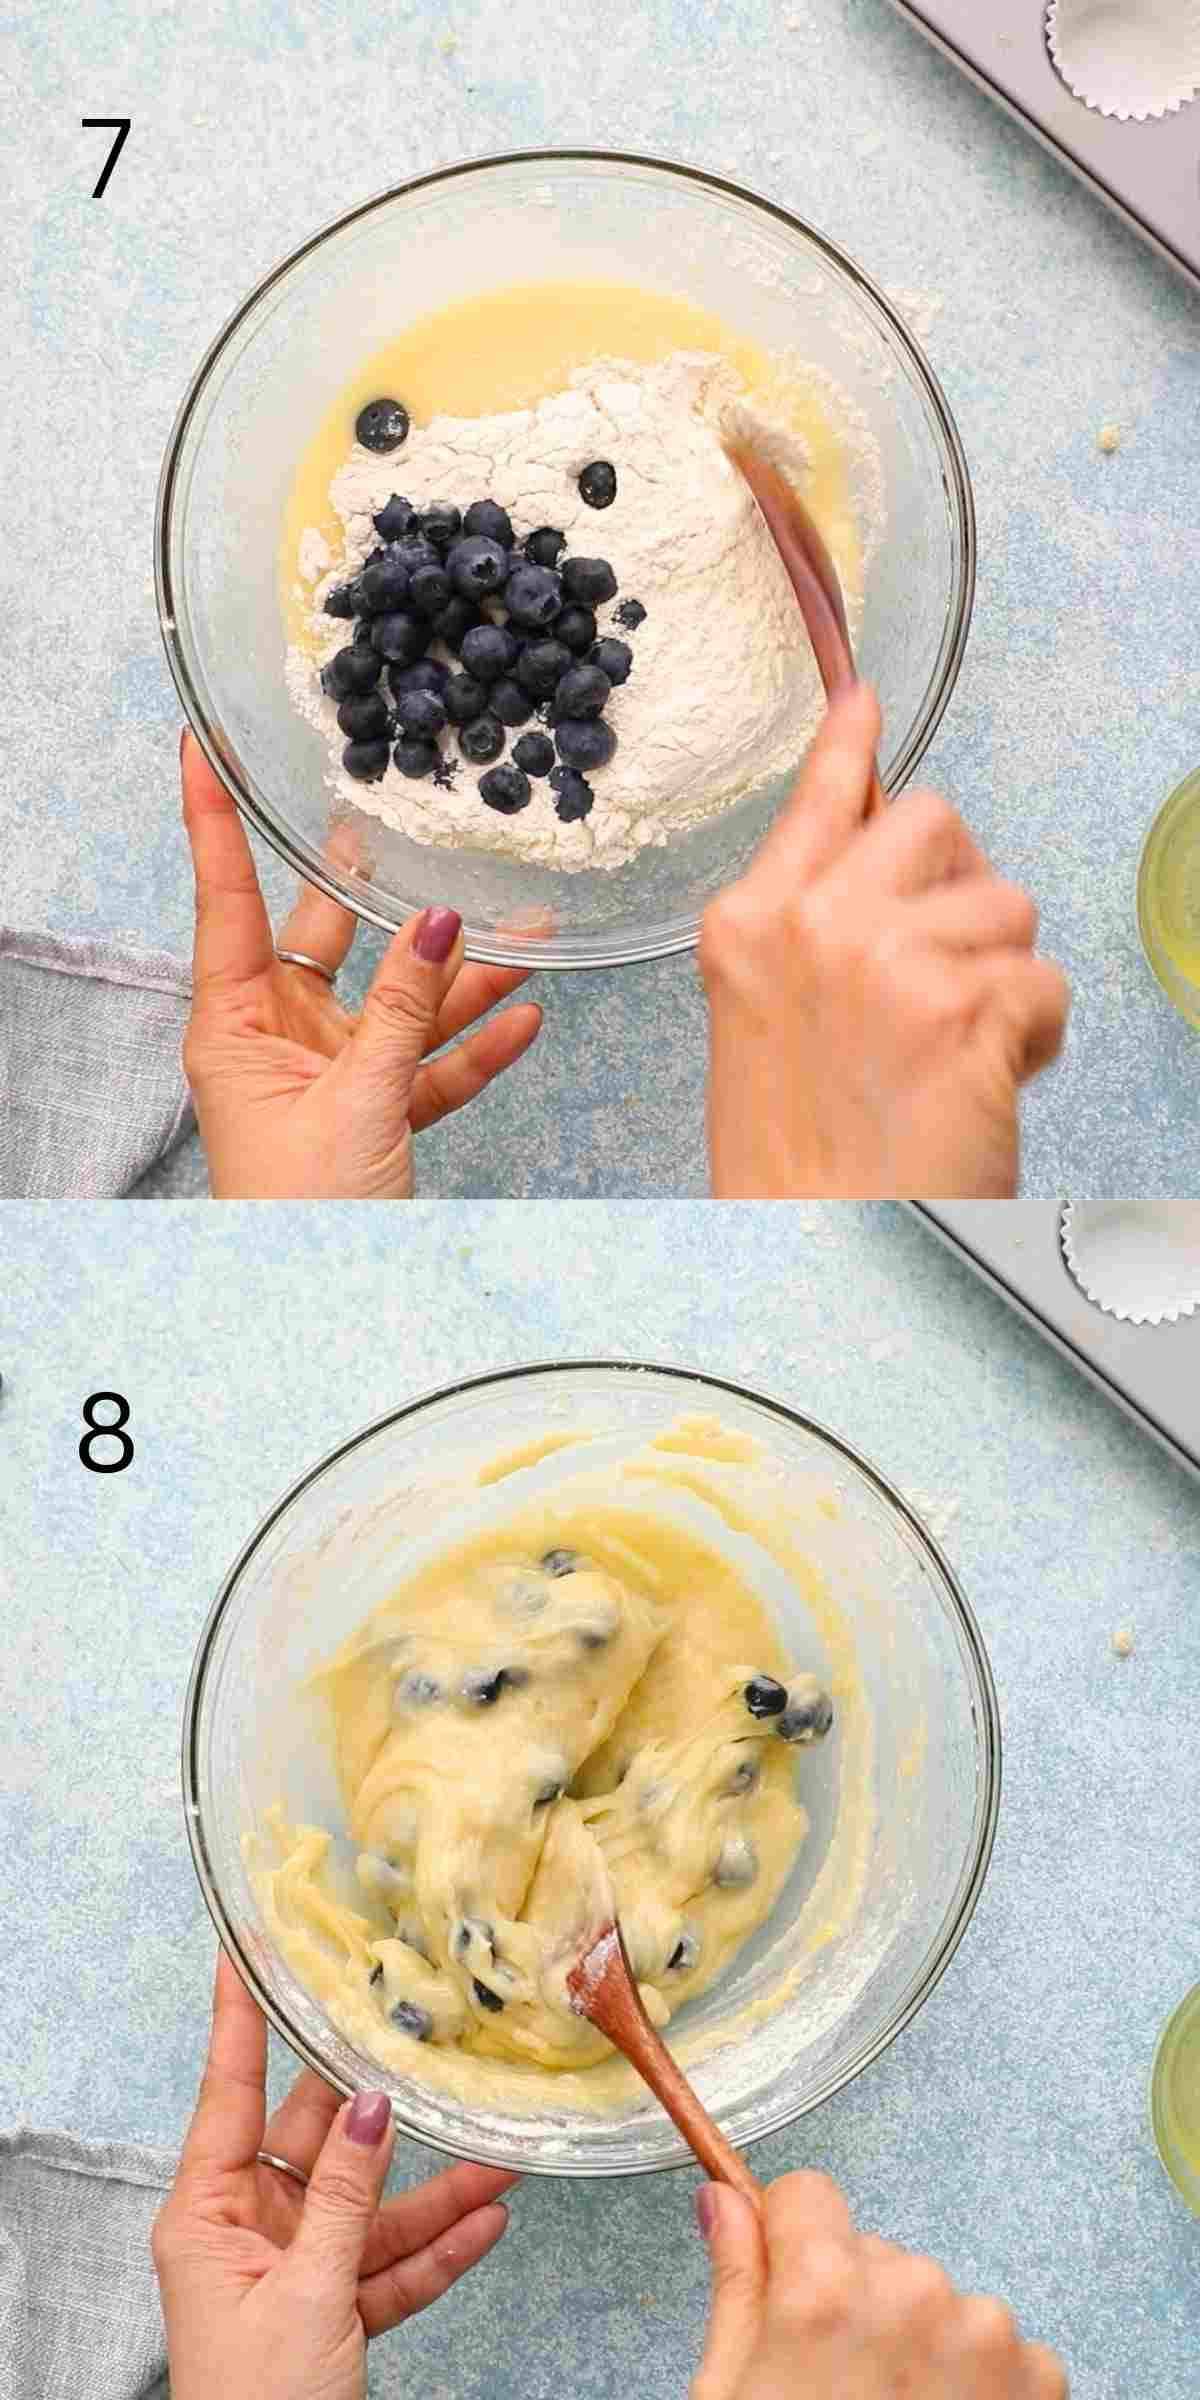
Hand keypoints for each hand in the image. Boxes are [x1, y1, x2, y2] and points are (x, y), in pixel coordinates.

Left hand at [153, 1954, 513, 2399]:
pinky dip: (438, 2252)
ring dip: (436, 2192)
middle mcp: (247, 2231)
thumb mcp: (307, 2291)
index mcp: (208, 2214)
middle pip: (318, 2143)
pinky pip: (391, 2269)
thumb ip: (348, 2196)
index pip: (228, 2090)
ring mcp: (293, 2273)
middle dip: (378, 2104)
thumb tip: (373, 2103)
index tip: (246, 1947)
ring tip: (498, 2161)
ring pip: (372, 2211)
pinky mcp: (333, 2318)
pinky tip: (489, 2226)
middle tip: (417, 2034)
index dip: (240, 2016)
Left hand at [180, 733, 541, 1196]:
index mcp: (235, 1024)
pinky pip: (429, 1064)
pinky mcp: (376, 1114)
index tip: (202, 748)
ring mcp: (329, 1074)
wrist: (324, 1306)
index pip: (225, 900)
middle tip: (414, 823)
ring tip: (523, 925)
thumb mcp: (358, 1098)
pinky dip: (474, 1046)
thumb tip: (438, 923)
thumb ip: (403, 1008)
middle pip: (329, 939)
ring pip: (397, 1002)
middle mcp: (278, 1037)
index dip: (216, 822)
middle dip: (383, 893)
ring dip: (459, 975)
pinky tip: (527, 1015)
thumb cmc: (303, 1212)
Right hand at [693, 2173, 1067, 2398]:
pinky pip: (996, 2345)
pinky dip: (975, 2382)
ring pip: (935, 2299)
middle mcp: (912, 2293)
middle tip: (840, 2392)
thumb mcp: (733, 2396)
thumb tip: (722, 2204)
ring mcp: (985, 2333)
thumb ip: (738, 2286)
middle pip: (872, 2254)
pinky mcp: (1039, 2377)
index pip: (807, 2194)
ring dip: (920, 2345)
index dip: (791, 2246)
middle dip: (857, 2306)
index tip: (791, 2293)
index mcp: (824, 2290)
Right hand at [700, 687, 1068, 1197]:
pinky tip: (984, 1085)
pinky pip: (1045, 983)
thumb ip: (807, 930)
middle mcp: (814, 921)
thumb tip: (879, 855)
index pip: (820, 799)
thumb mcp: (762, 1024)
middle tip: (941, 971)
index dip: (853, 747)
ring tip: (951, 1053)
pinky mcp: (967, 1006)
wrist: (813, 1257)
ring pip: (1007, 903)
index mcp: (751, 925)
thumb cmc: (794, 1167)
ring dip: (1001, 973)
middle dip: (959, 886)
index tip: (866, 700)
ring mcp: (890, 957)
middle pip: (936, 822)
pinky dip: (1035, 1040)